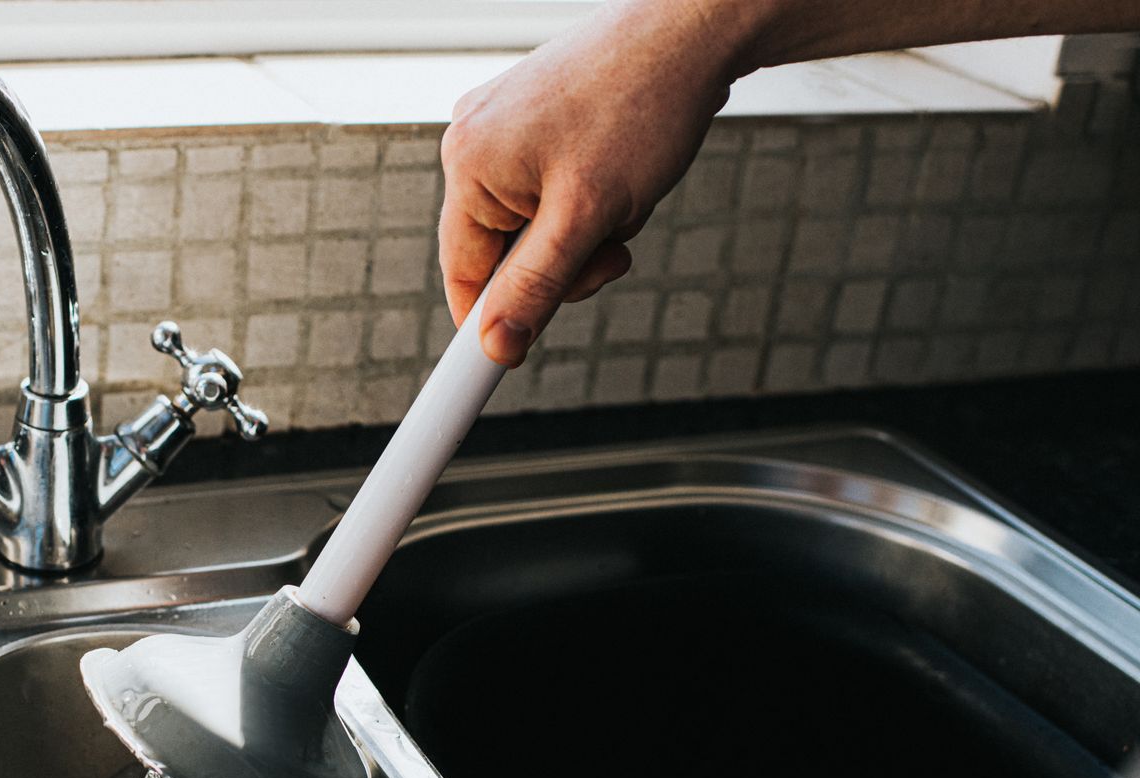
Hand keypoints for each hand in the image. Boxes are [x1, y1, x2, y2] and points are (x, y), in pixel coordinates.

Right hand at [440, 0, 756, 364]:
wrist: (692, 26)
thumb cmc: (642, 103)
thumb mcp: (588, 216)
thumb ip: (537, 287)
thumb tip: (497, 345)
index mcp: (468, 164)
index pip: (462, 276)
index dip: (490, 322)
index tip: (502, 366)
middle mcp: (472, 141)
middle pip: (500, 252)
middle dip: (561, 262)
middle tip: (612, 244)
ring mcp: (500, 125)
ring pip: (532, 224)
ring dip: (582, 230)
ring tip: (623, 193)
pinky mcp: (530, 115)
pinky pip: (547, 189)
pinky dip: (586, 197)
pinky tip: (620, 170)